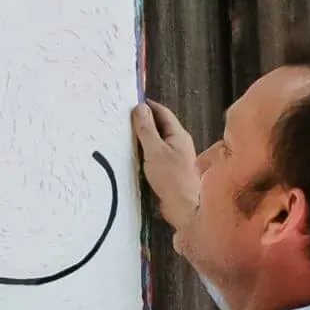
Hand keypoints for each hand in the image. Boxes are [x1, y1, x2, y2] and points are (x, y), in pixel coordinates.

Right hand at [131, 101, 200, 233]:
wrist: (184, 207)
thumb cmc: (171, 178)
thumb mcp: (155, 151)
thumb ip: (146, 130)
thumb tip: (140, 108)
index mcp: (178, 134)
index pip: (162, 112)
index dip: (148, 106)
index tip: (131, 102)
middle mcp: (179, 143)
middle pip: (160, 125)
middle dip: (144, 120)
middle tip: (125, 117)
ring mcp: (176, 156)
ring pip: (158, 140)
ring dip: (144, 136)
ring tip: (127, 134)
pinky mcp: (170, 169)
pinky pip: (156, 153)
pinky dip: (145, 150)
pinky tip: (135, 155)